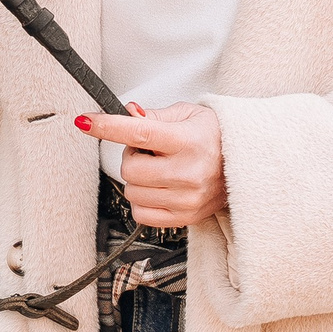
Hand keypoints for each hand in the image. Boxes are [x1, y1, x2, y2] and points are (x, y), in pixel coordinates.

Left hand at [78, 103, 227, 228]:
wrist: (247, 164)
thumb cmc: (215, 137)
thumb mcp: (188, 115)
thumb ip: (154, 115)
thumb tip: (126, 113)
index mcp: (188, 141)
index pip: (139, 133)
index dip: (107, 126)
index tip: (85, 121)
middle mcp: (188, 172)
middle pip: (130, 169)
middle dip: (132, 158)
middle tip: (150, 152)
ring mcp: (187, 199)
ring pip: (132, 192)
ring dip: (139, 180)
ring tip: (161, 170)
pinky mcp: (185, 218)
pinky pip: (141, 214)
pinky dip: (143, 201)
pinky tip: (160, 189)